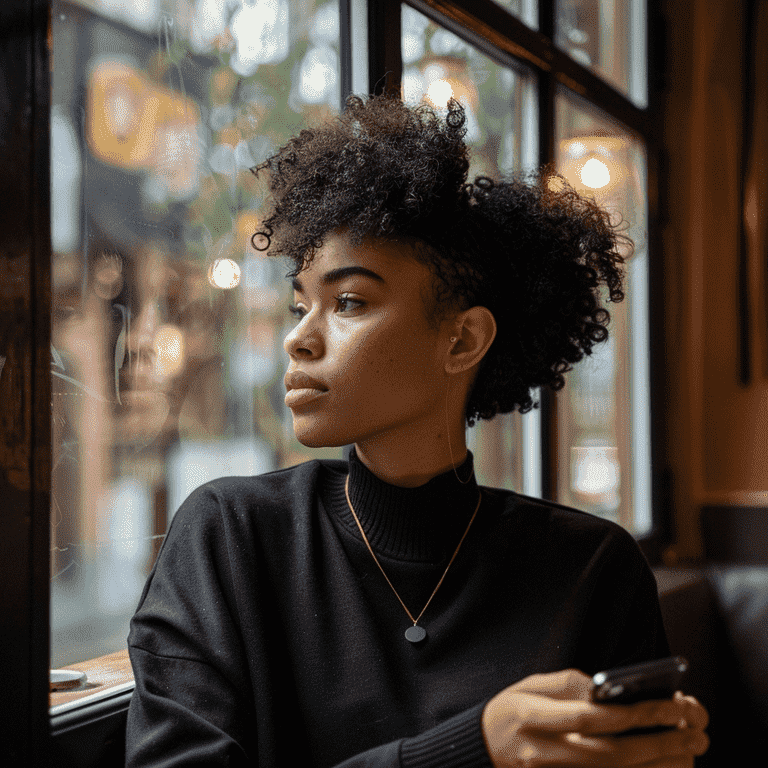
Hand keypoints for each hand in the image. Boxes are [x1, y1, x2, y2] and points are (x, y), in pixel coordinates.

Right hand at [481, 669, 708, 766]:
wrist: (484, 748)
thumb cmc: (510, 711)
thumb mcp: (529, 685)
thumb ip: (567, 684)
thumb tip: (606, 688)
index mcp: (532, 716)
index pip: (588, 717)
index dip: (629, 714)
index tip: (666, 706)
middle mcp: (543, 751)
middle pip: (608, 753)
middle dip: (655, 744)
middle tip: (690, 733)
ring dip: (653, 766)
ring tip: (686, 752)